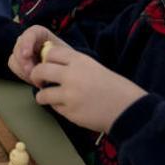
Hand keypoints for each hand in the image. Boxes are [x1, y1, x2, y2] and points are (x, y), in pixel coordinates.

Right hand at [8, 25, 65, 83]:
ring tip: (35, 78)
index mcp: (41, 34)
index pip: (31, 32)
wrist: (64, 71)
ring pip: (14, 56)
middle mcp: (29, 40)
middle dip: (23, 60)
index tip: (27, 55)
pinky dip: (22, 73)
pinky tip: (32, 79)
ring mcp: (23, 51)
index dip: (27, 42)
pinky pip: (14, 66)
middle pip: (20, 45)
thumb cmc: (67, 61)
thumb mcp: (66, 55)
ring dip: (22, 68)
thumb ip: (56, 54)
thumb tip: (46, 61)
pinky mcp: (19, 62)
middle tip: (31, 72)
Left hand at [30, 44, 147, 132]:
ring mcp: (70, 94)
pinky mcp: (70, 112)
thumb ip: (73, 64)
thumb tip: (50, 63)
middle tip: (39, 81)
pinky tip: (68, 106)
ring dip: (43, 95)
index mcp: (80, 60)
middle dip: (35, 76)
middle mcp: (72, 75)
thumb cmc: (114, 87)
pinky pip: (54, 107)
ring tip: (49, 96)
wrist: (129, 109)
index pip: (51, 52)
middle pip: (40, 70)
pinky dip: (57, 107)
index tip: (46, 64)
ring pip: (42, 93)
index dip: (45, 59)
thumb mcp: (94, 67)